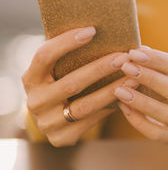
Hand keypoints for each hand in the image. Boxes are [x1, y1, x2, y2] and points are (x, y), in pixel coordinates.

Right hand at [22, 27, 132, 146]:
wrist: (53, 119)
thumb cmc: (62, 83)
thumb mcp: (58, 70)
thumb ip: (71, 56)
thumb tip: (103, 31)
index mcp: (31, 78)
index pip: (45, 56)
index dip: (66, 42)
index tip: (92, 30)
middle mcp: (35, 101)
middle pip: (72, 82)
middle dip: (101, 68)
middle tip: (124, 56)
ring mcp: (47, 122)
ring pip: (86, 105)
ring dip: (113, 90)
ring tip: (134, 78)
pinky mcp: (61, 138)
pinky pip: (92, 120)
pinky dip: (111, 107)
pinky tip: (128, 96)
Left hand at [114, 46, 167, 143]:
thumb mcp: (167, 68)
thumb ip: (152, 60)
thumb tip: (133, 53)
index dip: (157, 59)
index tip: (133, 53)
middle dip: (149, 79)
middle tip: (126, 68)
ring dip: (142, 102)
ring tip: (119, 91)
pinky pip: (158, 134)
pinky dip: (139, 122)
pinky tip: (124, 108)